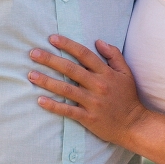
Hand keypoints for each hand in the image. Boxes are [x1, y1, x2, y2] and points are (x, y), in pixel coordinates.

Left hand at [28, 34, 148, 145]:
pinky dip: (54, 105)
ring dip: (47, 81)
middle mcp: (98, 85)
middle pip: (71, 69)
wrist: (134, 125)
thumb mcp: (126, 73)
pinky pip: (68, 110)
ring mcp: (92, 102)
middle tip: (33, 53)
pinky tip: (40, 100)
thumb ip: (114, 55)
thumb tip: (99, 41)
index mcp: (106, 73)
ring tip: (31, 74)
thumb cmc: (128, 97)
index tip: (52, 38)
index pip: (84, 54)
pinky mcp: (88, 118)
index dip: (68, 45)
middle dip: (50, 60)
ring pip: (66, 89)